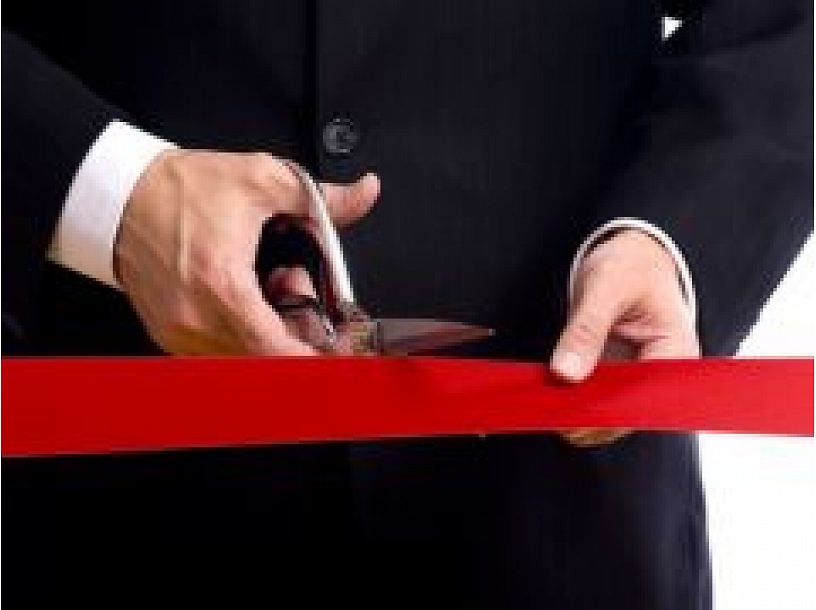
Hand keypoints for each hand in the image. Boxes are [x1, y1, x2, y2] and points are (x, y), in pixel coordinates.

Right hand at [114, 149, 379, 354]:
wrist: (120, 195)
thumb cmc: (180, 190)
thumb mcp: (260, 180)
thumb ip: (322, 198)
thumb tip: (364, 193)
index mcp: (221, 286)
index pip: (278, 352)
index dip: (317, 358)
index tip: (340, 347)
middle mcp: (195, 321)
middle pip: (268, 361)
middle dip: (299, 332)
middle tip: (298, 287)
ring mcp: (179, 334)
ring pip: (246, 360)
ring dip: (273, 333)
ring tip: (271, 284)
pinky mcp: (170, 336)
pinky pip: (222, 353)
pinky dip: (246, 334)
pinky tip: (247, 296)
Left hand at [550, 229, 699, 446]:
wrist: (632, 255)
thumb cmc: (631, 264)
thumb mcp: (606, 287)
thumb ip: (586, 329)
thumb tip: (566, 374)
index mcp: (676, 353)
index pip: (645, 401)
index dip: (607, 412)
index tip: (569, 412)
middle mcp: (662, 373)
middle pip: (626, 413)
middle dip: (586, 415)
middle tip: (546, 408)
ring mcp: (639, 377)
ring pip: (609, 412)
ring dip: (577, 410)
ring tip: (544, 403)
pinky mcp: (618, 376)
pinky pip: (597, 397)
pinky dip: (574, 398)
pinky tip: (550, 396)